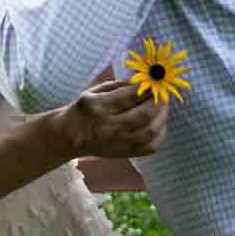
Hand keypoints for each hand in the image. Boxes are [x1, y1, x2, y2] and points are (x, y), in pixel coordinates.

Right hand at [54, 80, 168, 160]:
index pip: (129, 96)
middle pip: (143, 115)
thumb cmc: (84, 109)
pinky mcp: (124, 153)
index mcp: (98, 106)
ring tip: (163, 107)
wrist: (70, 137)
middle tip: (163, 94)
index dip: (147, 89)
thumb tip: (144, 81)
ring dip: (162, 117)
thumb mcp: (94, 91)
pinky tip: (159, 124)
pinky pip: (150, 147)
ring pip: (149, 132)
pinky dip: (160, 135)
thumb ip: (119, 85)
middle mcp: (108, 126)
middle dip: (158, 102)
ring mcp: (117, 143)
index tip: (156, 82)